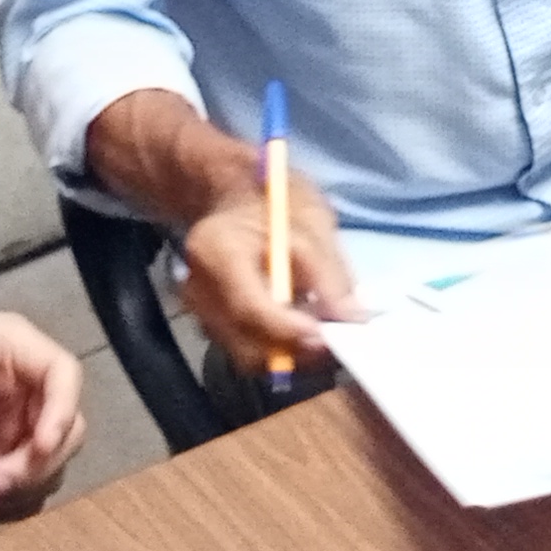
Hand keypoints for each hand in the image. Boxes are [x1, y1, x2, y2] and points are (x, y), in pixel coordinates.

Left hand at [0, 314, 86, 519]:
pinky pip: (20, 494)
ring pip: (46, 469)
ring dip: (13, 491)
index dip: (62, 410)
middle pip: (65, 430)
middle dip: (33, 465)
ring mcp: (12, 429)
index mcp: (10, 349)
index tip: (41, 446)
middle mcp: (22, 389)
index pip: (62, 373)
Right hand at [179, 158, 366, 372]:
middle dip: (294, 351)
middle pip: (246, 345)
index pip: (249, 308)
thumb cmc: (272, 200)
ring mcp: (199, 311)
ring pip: (247, 356)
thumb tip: (353, 320)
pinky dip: (276, 348)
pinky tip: (299, 325)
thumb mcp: (310, 224)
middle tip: (333, 340)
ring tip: (319, 330)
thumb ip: (329, 274)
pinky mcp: (209, 322)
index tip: (327, 336)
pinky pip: (245, 349)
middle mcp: (198, 290)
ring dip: (288, 353)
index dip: (290, 330)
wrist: (234, 195)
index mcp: (216, 253)